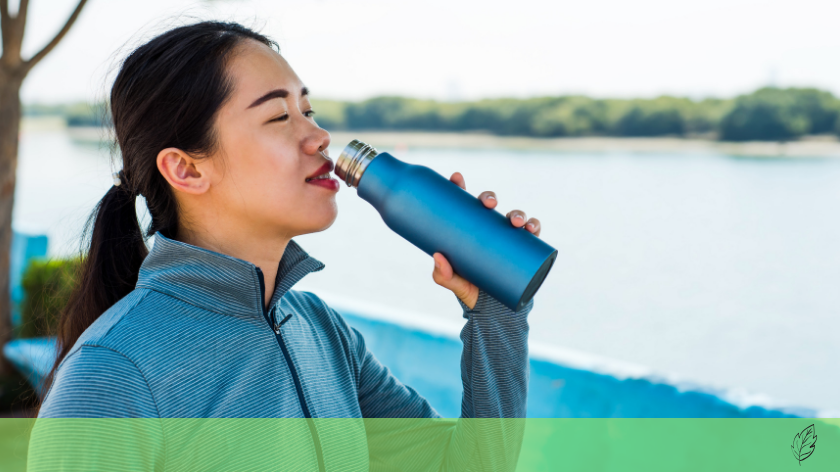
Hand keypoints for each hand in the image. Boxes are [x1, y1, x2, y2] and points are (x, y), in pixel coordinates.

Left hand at [432, 172, 541, 309]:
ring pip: (514, 217)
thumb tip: (438, 256)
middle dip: (490, 197)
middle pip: (489, 206)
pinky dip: (534, 227)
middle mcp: (489, 230)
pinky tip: (532, 227)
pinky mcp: (523, 251)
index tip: (457, 178)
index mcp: (469, 230)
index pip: (464, 204)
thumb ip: (442, 274)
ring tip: (514, 221)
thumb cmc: (469, 291)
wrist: (492, 312)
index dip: (460, 187)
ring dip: (516, 213)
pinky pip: (532, 235)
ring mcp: (507, 239)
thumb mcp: (453, 283)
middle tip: (488, 203)